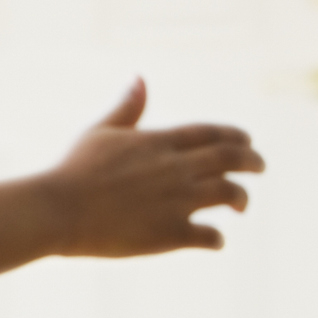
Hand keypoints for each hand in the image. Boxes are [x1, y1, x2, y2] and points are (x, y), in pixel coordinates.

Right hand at [48, 78, 265, 256]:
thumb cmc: (73, 170)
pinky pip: (210, 236)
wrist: (57, 210)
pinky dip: (217, 238)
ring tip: (241, 206)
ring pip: (230, 194)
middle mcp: (176, 168)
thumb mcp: (100, 132)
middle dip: (253, 162)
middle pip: (232, 158)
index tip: (248, 142)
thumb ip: (127, 108)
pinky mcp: (170, 233)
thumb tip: (141, 78)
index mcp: (159, 141)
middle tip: (260, 168)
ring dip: (242, 199)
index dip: (237, 136)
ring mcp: (177, 201)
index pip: (213, 132)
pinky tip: (214, 239)